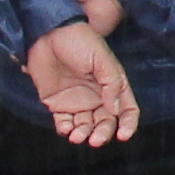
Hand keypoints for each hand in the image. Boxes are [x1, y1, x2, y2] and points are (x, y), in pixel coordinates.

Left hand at [28, 17, 141, 145]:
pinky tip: (65, 129)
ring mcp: (78, 101)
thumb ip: (111, 84)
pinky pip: (64, 123)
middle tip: (95, 140)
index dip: (128, 124)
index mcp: (112, 85)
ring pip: (86, 126)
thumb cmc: (79, 41)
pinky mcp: (58, 103)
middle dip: (102, 134)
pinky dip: (66, 130)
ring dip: (83, 135)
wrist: (47, 34)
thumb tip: (115, 110)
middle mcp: (97, 96)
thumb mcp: (102, 59)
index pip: (127, 109)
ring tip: (76, 136)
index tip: (124, 135)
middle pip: (106, 122)